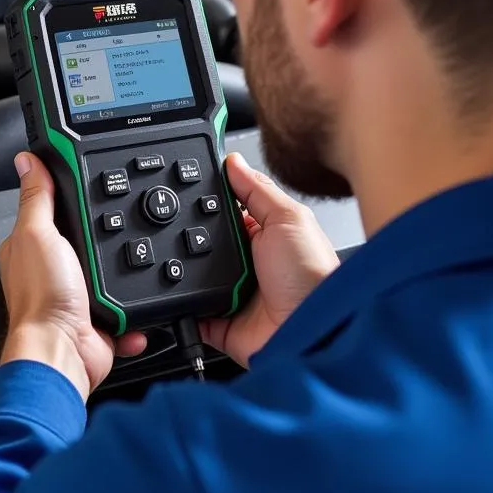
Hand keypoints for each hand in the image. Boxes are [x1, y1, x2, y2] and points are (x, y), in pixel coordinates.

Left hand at [0, 153, 146, 400]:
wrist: (63, 353)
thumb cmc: (43, 299)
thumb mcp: (38, 233)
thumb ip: (37, 197)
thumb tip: (27, 161)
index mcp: (31, 247)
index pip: (52, 210)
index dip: (71, 197)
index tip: (93, 186)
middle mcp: (51, 272)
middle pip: (86, 240)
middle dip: (105, 238)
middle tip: (118, 231)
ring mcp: (76, 297)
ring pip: (110, 274)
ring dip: (121, 277)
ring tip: (126, 270)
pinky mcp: (99, 320)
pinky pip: (126, 311)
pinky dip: (132, 314)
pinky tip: (129, 308)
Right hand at [200, 153, 339, 366]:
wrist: (311, 332)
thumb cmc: (313, 277)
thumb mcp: (289, 219)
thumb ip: (258, 189)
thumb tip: (233, 161)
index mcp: (263, 234)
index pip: (226, 208)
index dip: (208, 197)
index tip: (187, 182)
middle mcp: (245, 262)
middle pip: (202, 239)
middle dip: (191, 233)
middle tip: (189, 228)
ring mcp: (229, 291)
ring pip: (190, 271)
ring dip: (185, 267)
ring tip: (192, 262)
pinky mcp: (217, 320)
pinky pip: (187, 308)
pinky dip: (179, 303)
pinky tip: (181, 293)